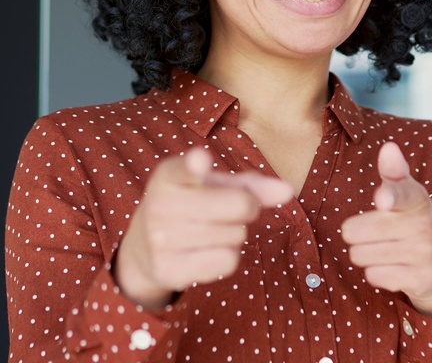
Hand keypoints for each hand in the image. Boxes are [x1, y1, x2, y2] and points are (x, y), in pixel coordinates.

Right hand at [115, 147, 292, 308]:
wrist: (144, 248)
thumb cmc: (190, 206)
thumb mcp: (213, 187)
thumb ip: (250, 185)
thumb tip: (287, 191)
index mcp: (168, 175)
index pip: (184, 169)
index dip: (195, 165)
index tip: (201, 161)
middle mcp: (159, 205)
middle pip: (239, 205)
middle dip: (246, 208)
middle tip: (226, 210)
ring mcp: (160, 240)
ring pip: (236, 236)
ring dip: (234, 235)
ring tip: (209, 231)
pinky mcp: (169, 270)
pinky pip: (228, 262)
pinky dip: (227, 258)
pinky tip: (205, 252)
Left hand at [341, 142, 431, 318]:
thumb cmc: (410, 220)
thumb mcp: (405, 193)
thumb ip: (393, 171)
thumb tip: (389, 147)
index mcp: (417, 198)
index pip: (401, 194)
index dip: (389, 197)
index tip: (382, 200)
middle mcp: (424, 224)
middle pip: (356, 230)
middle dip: (355, 234)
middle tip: (372, 233)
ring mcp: (424, 253)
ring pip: (360, 254)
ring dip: (364, 254)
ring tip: (383, 250)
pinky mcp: (420, 278)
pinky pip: (374, 276)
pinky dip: (376, 273)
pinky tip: (392, 268)